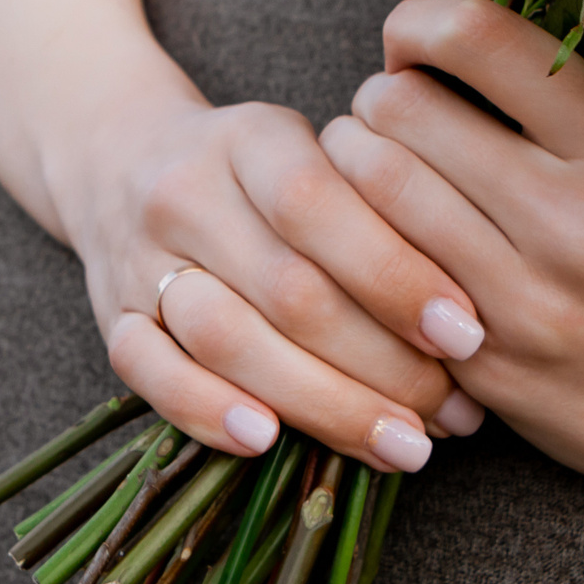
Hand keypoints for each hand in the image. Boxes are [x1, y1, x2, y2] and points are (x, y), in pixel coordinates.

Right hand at [54, 94, 488, 473]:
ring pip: (225, 339)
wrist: (119, 154)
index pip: (319, 204)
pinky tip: (269, 441)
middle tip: (453, 413)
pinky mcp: (108, 316)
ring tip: (401, 445)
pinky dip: (206, 410)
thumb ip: (384, 207)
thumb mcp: (318, 150)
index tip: (467, 332)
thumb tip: (476, 317)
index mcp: (249, 137)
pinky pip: (147, 373)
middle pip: (285, 288)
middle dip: (382, 362)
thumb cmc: (259, 171)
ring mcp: (137, 257)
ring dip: (321, 402)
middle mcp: (185, 193)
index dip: (395, 273)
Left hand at [319, 0, 583, 521]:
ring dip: (349, 173)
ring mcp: (521, 299)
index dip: (418, 25)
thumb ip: (559, 122)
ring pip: (373, 192)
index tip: (410, 45)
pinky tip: (381, 255)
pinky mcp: (485, 367)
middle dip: (374, 104)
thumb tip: (441, 62)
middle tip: (383, 122)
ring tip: (366, 180)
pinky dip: (363, 255)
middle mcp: (568, 217)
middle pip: (402, 110)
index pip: (482, 40)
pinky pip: (381, 284)